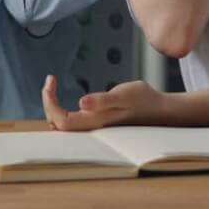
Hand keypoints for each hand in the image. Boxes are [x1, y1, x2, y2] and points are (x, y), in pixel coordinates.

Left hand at [40, 75, 170, 130]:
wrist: (159, 110)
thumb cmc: (144, 100)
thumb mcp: (125, 94)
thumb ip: (103, 100)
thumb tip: (81, 103)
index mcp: (96, 122)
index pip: (61, 120)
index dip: (50, 102)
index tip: (51, 80)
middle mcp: (92, 128)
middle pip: (57, 124)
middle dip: (48, 103)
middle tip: (50, 81)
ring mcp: (94, 128)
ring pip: (62, 125)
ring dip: (53, 107)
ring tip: (52, 87)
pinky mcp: (96, 124)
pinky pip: (70, 122)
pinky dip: (61, 109)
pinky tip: (63, 98)